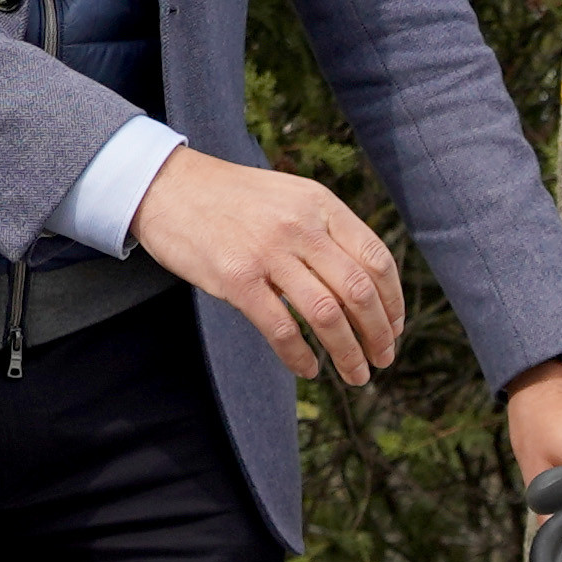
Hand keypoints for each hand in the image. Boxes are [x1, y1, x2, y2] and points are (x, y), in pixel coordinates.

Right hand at [130, 148, 403, 382]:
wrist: (167, 186)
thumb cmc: (232, 199)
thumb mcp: (289, 197)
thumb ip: (325, 230)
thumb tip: (364, 284)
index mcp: (320, 204)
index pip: (376, 257)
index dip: (392, 300)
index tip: (394, 327)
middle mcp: (301, 226)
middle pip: (359, 290)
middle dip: (378, 333)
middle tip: (383, 359)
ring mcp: (268, 252)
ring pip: (327, 314)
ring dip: (348, 352)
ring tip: (356, 375)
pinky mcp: (237, 278)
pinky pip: (281, 328)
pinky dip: (301, 355)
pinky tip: (309, 369)